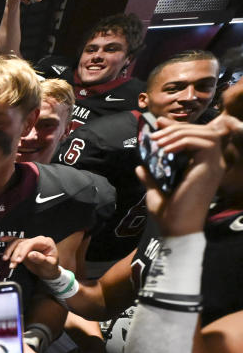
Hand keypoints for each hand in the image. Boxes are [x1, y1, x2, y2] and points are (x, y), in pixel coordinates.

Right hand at [1, 235, 59, 276]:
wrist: (48, 271)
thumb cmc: (50, 267)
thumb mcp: (49, 265)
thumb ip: (41, 259)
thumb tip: (31, 254)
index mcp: (46, 242)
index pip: (31, 243)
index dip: (23, 251)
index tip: (18, 260)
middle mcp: (38, 240)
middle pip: (22, 243)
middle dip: (15, 254)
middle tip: (13, 263)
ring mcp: (30, 243)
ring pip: (17, 243)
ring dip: (10, 251)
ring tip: (7, 260)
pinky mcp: (24, 247)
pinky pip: (15, 242)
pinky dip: (8, 241)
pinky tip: (2, 240)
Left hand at [137, 116, 225, 235]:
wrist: (175, 228)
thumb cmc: (168, 214)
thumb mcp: (156, 190)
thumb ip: (151, 177)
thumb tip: (140, 167)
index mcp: (201, 166)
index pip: (196, 137)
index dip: (178, 127)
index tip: (159, 124)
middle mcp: (211, 164)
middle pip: (203, 131)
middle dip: (177, 128)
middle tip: (155, 136)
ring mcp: (213, 165)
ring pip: (205, 133)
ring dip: (180, 133)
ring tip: (159, 142)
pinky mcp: (210, 167)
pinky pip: (203, 143)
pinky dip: (183, 141)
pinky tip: (165, 149)